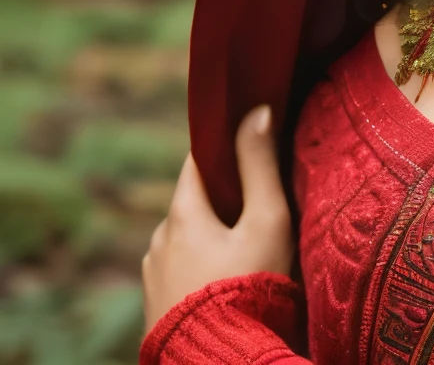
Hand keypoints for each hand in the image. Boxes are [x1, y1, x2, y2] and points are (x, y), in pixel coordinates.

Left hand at [142, 105, 293, 331]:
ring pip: (183, 241)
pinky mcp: (153, 309)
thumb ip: (260, 164)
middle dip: (219, 205)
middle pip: (191, 204)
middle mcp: (158, 239)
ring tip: (241, 258)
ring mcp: (152, 276)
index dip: (222, 153)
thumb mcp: (266, 220)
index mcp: (182, 212)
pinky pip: (176, 274)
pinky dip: (196, 271)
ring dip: (206, 241)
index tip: (247, 153)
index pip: (197, 163)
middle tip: (255, 215)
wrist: (218, 362)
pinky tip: (221, 286)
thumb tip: (257, 110)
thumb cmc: (249, 286)